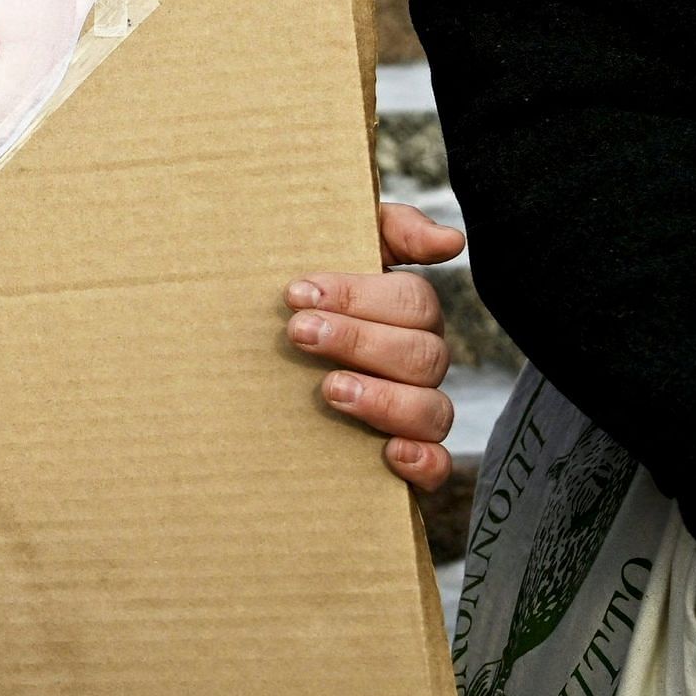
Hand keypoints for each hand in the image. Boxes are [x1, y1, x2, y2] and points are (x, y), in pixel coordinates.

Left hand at [285, 201, 466, 490]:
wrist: (244, 364)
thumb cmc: (304, 297)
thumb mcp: (336, 247)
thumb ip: (390, 228)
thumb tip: (451, 241)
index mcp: (404, 315)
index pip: (411, 301)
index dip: (359, 295)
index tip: (298, 293)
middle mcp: (417, 363)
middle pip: (422, 353)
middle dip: (359, 341)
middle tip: (300, 333)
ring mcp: (413, 412)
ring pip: (433, 409)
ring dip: (384, 399)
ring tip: (330, 390)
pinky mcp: (404, 458)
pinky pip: (438, 467)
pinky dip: (425, 462)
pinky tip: (392, 453)